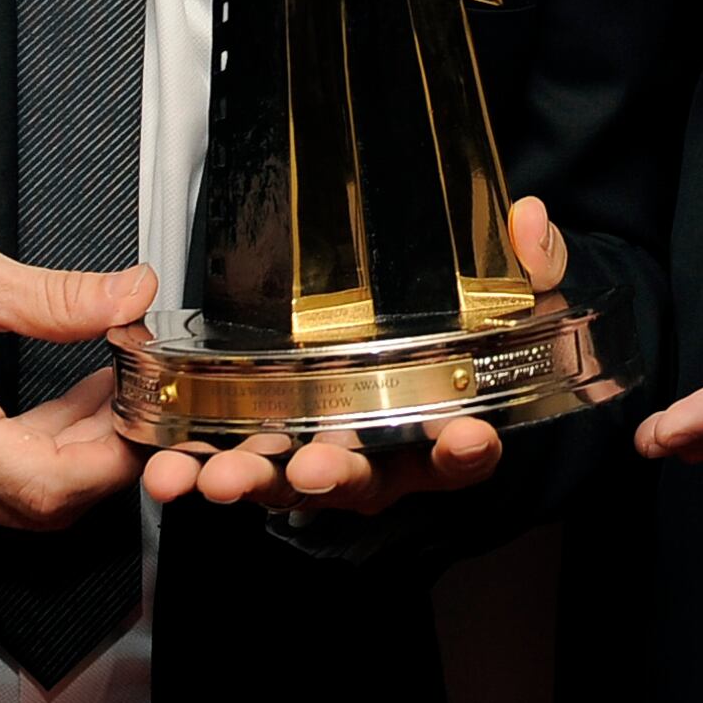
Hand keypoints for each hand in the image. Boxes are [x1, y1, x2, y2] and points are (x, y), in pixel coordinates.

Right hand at [0, 219, 152, 532]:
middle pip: (37, 505)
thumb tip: (130, 296)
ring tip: (96, 391)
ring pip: (11, 506)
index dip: (110, 457)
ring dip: (65, 457)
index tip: (143, 413)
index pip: (44, 484)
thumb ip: (56, 298)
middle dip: (99, 453)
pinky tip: (49, 414)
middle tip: (130, 393)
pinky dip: (23, 461)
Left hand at [141, 196, 569, 512]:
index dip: (466, 450)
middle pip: (365, 482)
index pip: (467, 450)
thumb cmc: (469, 333)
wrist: (426, 351)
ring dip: (253, 482)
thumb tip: (531, 220)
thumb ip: (526, 267)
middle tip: (313, 468)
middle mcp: (386, 460)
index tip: (463, 437)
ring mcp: (327, 459)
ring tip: (217, 477)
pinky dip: (203, 466)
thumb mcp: (509, 296)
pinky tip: (170, 464)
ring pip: (291, 482)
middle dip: (335, 477)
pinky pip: (240, 464)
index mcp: (448, 429)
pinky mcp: (274, 450)